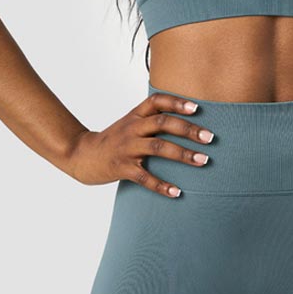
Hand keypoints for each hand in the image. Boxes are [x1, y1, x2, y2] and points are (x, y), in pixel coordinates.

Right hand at [65, 90, 215, 197]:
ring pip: (158, 147)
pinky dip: (162, 185)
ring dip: (183, 154)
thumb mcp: (130, 123)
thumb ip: (152, 119)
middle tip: (210, 137)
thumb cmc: (114, 139)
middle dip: (188, 129)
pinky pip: (145, 177)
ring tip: (203, 160)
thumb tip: (187, 120)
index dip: (177, 102)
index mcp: (135, 115)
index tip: (197, 108)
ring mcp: (127, 148)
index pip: (157, 101)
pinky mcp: (122, 168)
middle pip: (163, 123)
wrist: (82, 155)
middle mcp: (132, 128)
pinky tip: (177, 192)